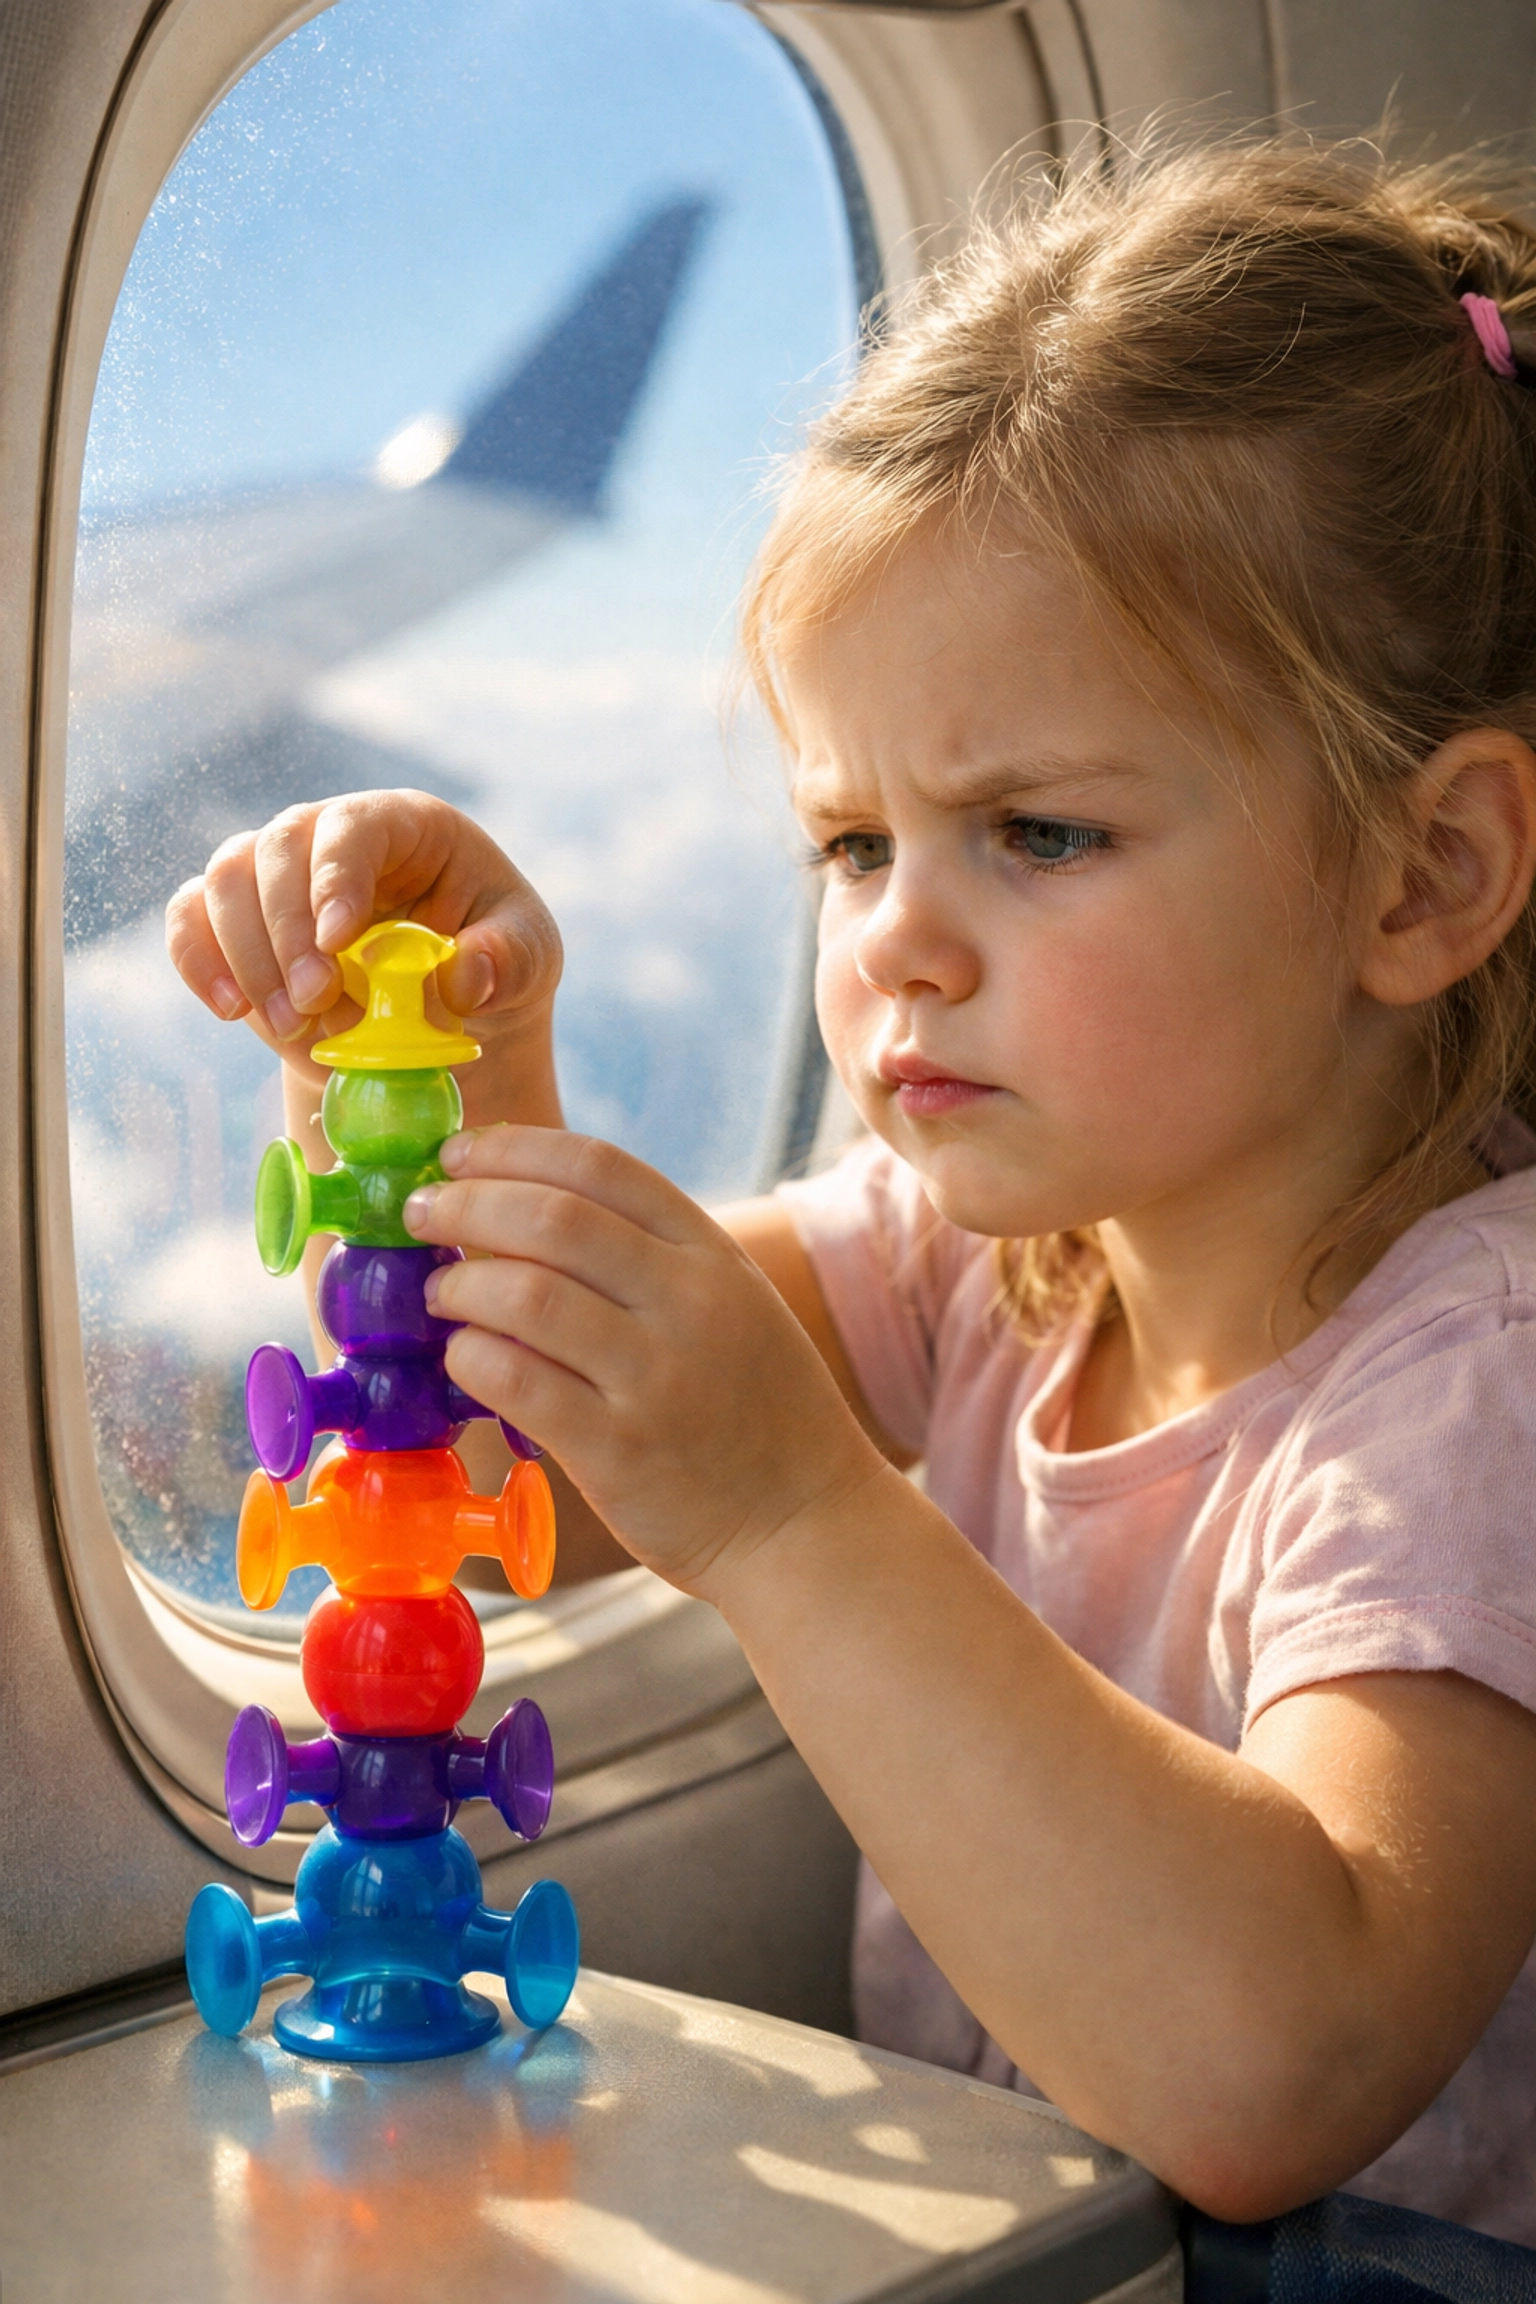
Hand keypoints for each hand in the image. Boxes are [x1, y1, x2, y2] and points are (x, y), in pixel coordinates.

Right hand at [164, 791, 562, 1090]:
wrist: (445, 1001)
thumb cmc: (493, 956)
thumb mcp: (528, 958)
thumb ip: (508, 961)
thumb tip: (463, 978)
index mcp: (404, 825)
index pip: (353, 826)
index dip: (336, 877)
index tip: (337, 942)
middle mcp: (329, 834)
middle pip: (275, 848)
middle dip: (286, 930)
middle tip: (313, 1004)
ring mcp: (277, 874)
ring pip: (224, 880)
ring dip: (246, 956)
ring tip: (290, 1024)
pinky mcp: (239, 921)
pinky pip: (191, 919)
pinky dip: (199, 963)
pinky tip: (230, 1010)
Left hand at [403, 1125, 888, 1595]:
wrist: (806, 1524)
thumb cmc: (756, 1411)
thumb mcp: (732, 1304)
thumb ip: (651, 1257)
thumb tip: (523, 1209)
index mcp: (712, 1255)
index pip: (599, 1166)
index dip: (511, 1150)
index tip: (457, 1156)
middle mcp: (688, 1303)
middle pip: (552, 1219)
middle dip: (466, 1204)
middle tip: (421, 1214)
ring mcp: (655, 1377)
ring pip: (526, 1297)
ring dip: (461, 1285)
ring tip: (440, 1293)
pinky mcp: (619, 1450)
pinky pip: (520, 1384)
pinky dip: (473, 1359)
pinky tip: (463, 1358)